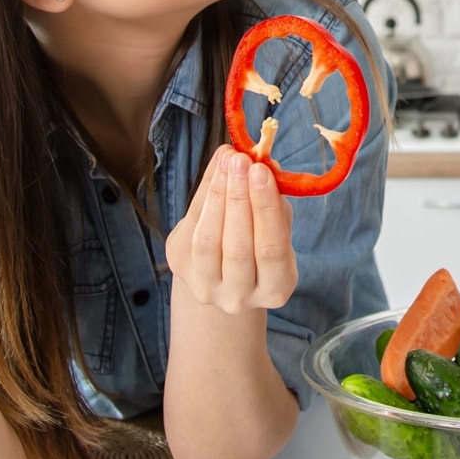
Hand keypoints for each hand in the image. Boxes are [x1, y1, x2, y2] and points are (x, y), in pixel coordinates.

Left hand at [165, 146, 296, 314]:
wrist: (226, 274)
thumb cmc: (260, 244)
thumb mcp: (277, 228)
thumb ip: (274, 201)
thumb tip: (262, 162)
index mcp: (275, 290)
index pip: (272, 249)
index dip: (266, 209)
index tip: (262, 171)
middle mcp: (239, 298)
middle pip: (238, 246)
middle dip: (239, 198)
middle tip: (241, 160)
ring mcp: (207, 289)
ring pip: (209, 241)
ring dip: (218, 195)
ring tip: (228, 161)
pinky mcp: (182, 271)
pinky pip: (191, 231)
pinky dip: (203, 197)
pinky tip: (216, 173)